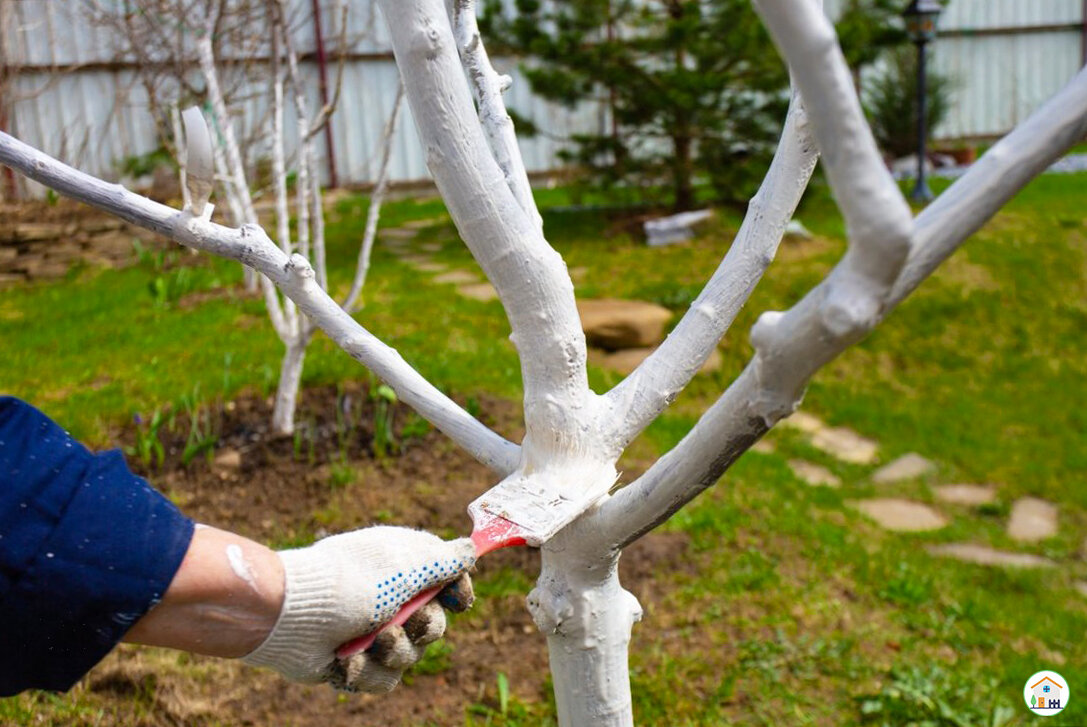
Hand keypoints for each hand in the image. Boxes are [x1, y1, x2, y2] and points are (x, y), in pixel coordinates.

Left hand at [242, 526, 475, 692]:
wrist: (289, 616)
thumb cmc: (350, 582)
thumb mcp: (405, 565)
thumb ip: (444, 560)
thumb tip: (471, 549)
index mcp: (403, 567)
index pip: (447, 581)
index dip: (458, 592)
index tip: (458, 599)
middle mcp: (390, 598)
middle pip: (435, 624)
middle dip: (425, 628)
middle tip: (407, 624)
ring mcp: (371, 631)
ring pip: (410, 656)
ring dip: (394, 652)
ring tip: (370, 644)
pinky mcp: (355, 660)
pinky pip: (382, 678)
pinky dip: (366, 671)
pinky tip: (346, 660)